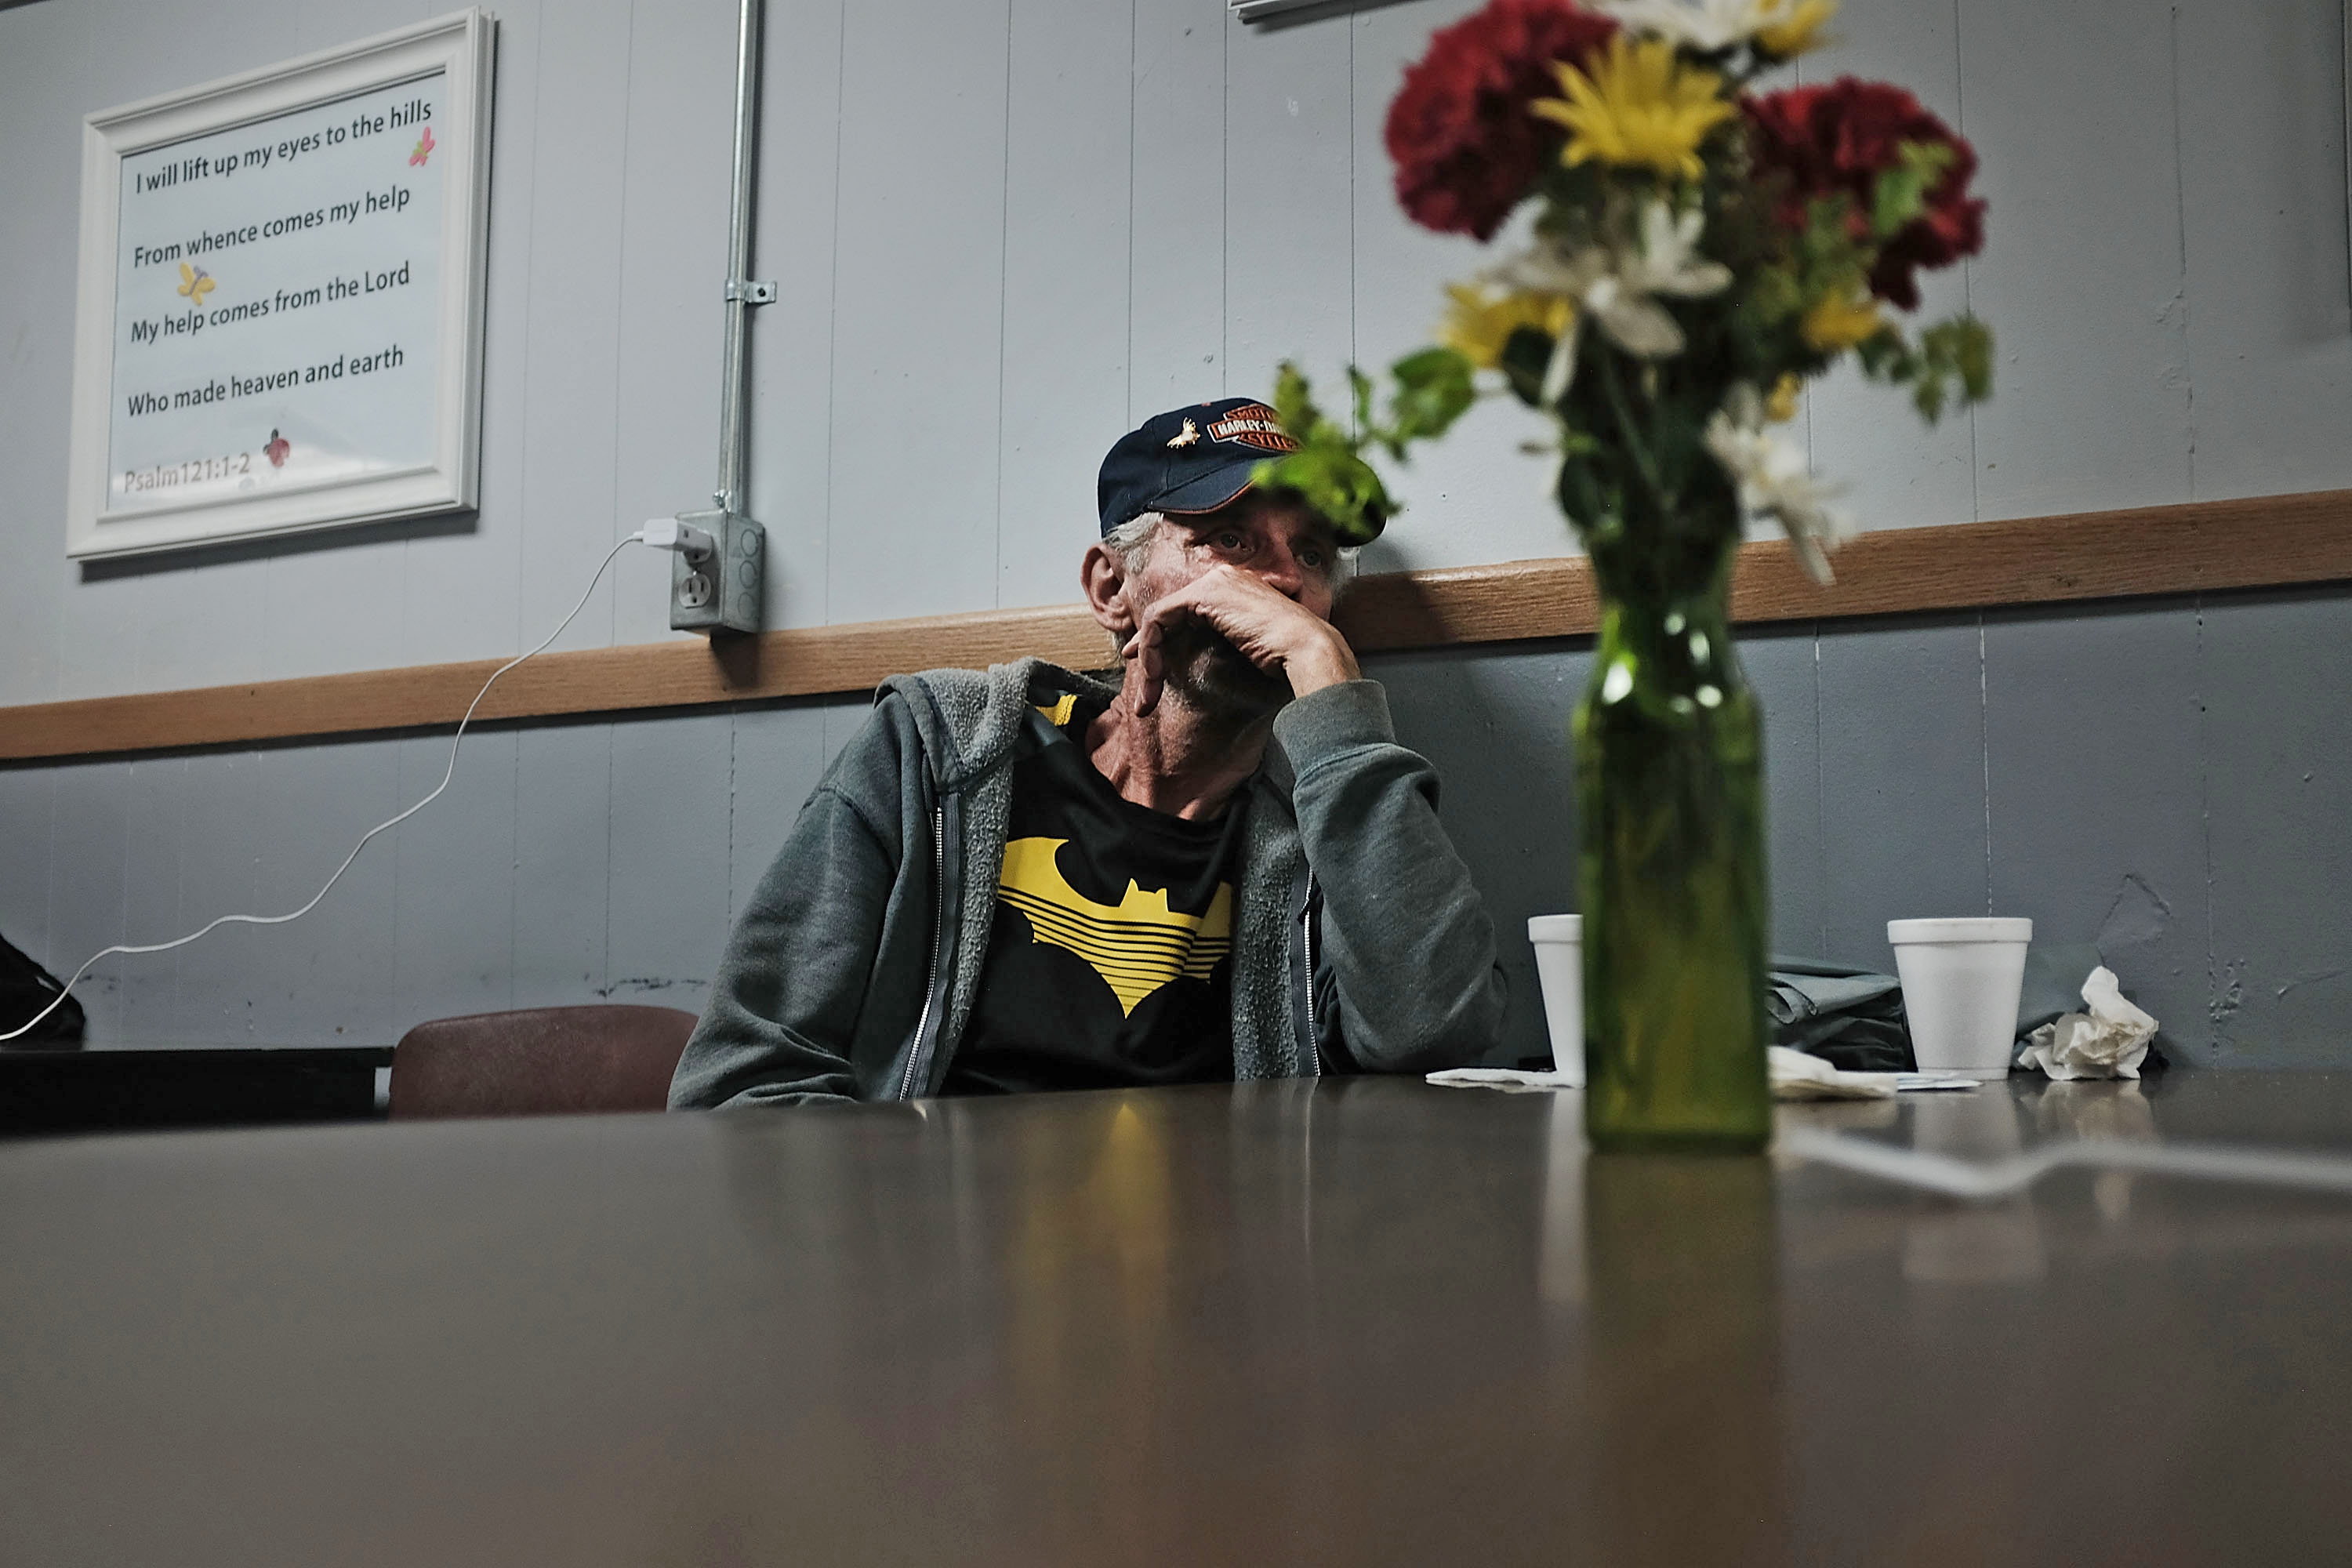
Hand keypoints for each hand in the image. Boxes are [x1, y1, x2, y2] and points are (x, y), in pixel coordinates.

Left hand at [1123, 565, 1359, 716]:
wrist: (1306, 649)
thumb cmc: (1288, 656)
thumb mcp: (1249, 646)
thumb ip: (1226, 641)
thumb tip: (1202, 655)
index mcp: (1237, 587)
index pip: (1187, 609)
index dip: (1163, 638)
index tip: (1151, 668)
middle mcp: (1223, 578)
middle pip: (1170, 612)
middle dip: (1148, 648)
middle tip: (1143, 684)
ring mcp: (1214, 583)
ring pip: (1160, 618)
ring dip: (1149, 658)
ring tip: (1147, 695)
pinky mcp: (1203, 596)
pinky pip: (1160, 619)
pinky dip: (1150, 649)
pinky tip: (1151, 674)